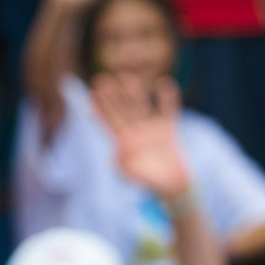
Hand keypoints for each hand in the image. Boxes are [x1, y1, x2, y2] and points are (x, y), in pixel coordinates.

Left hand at [92, 74, 192, 202]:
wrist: (173, 187)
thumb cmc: (150, 183)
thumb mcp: (132, 176)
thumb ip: (122, 165)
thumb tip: (116, 152)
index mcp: (124, 143)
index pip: (109, 122)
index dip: (100, 108)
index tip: (91, 94)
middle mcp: (136, 133)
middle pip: (122, 111)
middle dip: (111, 96)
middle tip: (101, 79)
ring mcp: (152, 130)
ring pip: (141, 107)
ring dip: (134, 93)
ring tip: (127, 77)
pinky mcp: (168, 130)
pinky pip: (168, 111)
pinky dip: (167, 98)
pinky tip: (165, 83)